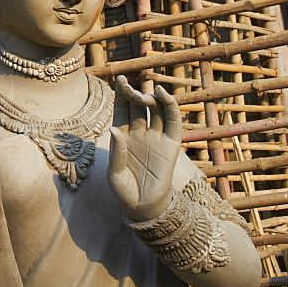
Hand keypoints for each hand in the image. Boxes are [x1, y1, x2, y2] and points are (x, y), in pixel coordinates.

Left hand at [108, 75, 181, 221]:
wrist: (144, 207)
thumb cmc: (125, 191)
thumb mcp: (115, 174)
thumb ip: (117, 152)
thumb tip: (114, 130)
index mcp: (122, 136)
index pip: (123, 109)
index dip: (121, 95)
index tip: (119, 79)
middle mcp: (139, 133)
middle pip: (138, 106)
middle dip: (132, 93)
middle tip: (127, 86)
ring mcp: (156, 138)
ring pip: (156, 110)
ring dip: (150, 98)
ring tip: (142, 93)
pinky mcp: (171, 145)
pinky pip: (173, 122)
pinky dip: (170, 106)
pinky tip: (163, 95)